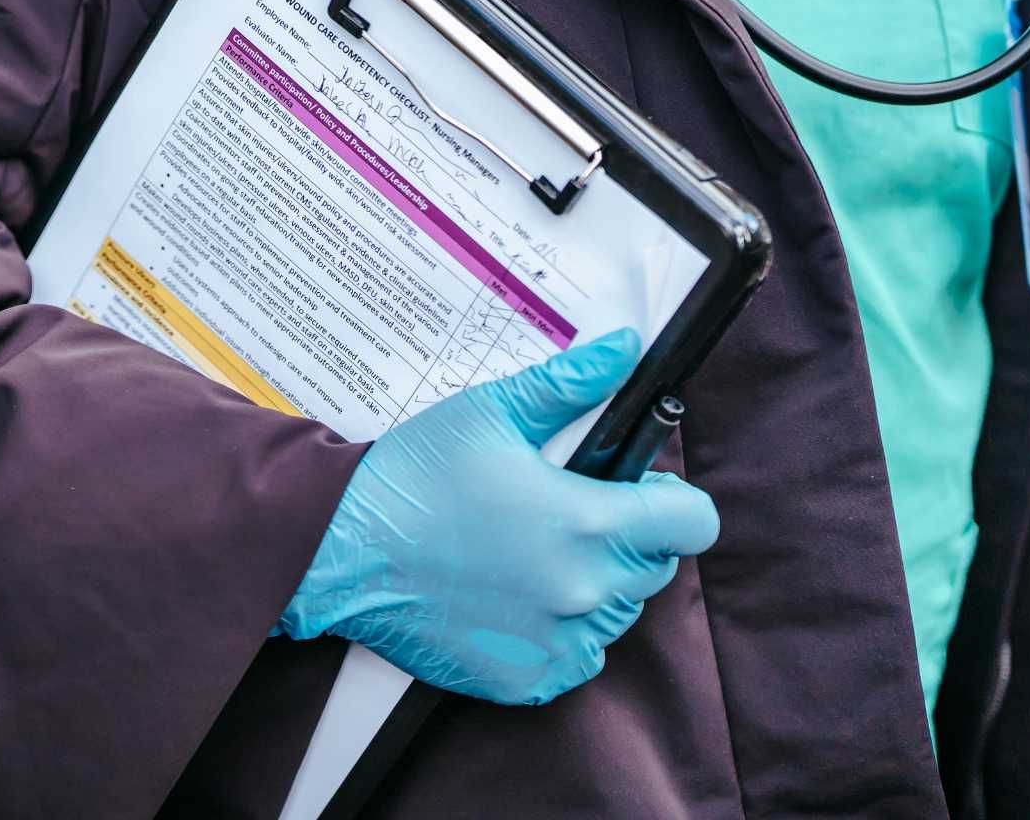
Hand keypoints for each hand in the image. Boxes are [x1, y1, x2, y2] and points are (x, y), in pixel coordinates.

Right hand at [277, 329, 719, 704]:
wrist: (340, 550)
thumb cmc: (412, 477)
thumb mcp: (490, 412)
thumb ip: (569, 384)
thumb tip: (625, 350)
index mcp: (585, 522)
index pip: (690, 522)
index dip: (670, 498)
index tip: (637, 487)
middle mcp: (581, 590)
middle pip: (652, 567)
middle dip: (625, 536)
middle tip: (563, 509)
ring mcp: (554, 642)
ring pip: (614, 613)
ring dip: (591, 584)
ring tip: (531, 552)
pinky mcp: (524, 679)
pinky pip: (574, 656)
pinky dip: (557, 631)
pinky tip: (512, 594)